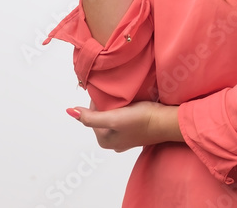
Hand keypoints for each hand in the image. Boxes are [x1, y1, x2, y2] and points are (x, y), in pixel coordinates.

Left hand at [67, 101, 182, 152]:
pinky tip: (131, 105)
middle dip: (105, 105)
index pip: (91, 115)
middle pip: (101, 116)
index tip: (107, 94)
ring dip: (115, 106)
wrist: (166, 121)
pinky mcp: (135, 131)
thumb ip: (91, 117)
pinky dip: (124, 110)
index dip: (97, 102)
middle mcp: (112, 142)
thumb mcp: (113, 118)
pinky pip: (123, 118)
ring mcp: (124, 138)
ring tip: (124, 99)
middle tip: (116, 96)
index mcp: (104, 141)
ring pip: (112, 116)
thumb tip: (71, 112)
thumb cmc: (141, 120)